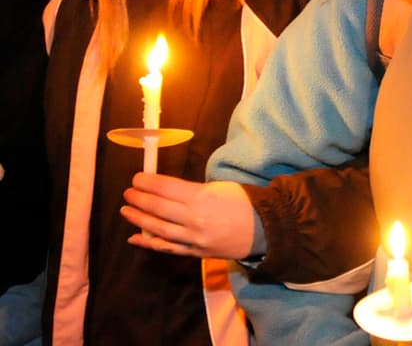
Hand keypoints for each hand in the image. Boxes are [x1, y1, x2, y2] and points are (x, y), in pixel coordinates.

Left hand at [121, 174, 263, 259]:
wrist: (266, 230)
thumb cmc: (245, 202)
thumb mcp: (222, 187)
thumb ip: (194, 190)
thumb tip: (168, 190)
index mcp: (202, 198)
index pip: (166, 188)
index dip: (148, 182)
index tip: (137, 178)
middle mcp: (194, 219)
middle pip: (158, 208)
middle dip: (139, 198)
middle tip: (128, 192)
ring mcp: (193, 238)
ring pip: (158, 229)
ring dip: (138, 219)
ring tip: (126, 210)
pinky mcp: (196, 252)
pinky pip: (167, 248)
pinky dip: (149, 243)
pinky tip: (134, 237)